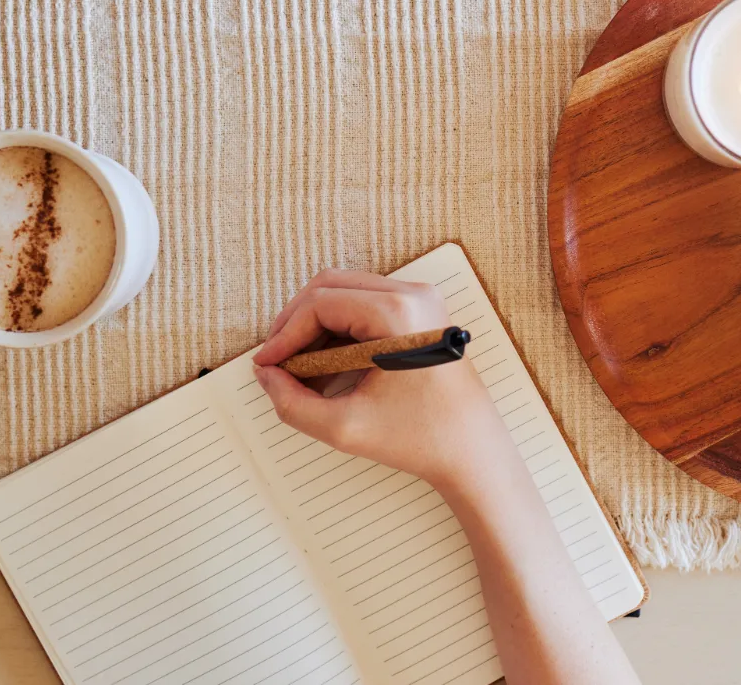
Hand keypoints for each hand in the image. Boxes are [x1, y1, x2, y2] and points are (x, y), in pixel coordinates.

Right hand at [252, 270, 514, 489]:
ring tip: (299, 371)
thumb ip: (292, 403)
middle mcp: (413, 295)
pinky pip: (366, 308)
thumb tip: (266, 375)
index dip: (284, 334)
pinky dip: (339, 332)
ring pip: (346, 295)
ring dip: (315, 328)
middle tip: (276, 363)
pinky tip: (325, 368)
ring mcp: (421, 301)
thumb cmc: (422, 439)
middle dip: (296, 325)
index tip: (266, 365)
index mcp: (398, 313)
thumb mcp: (344, 427)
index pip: (320, 304)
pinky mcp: (422, 314)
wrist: (473, 452)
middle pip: (330, 288)